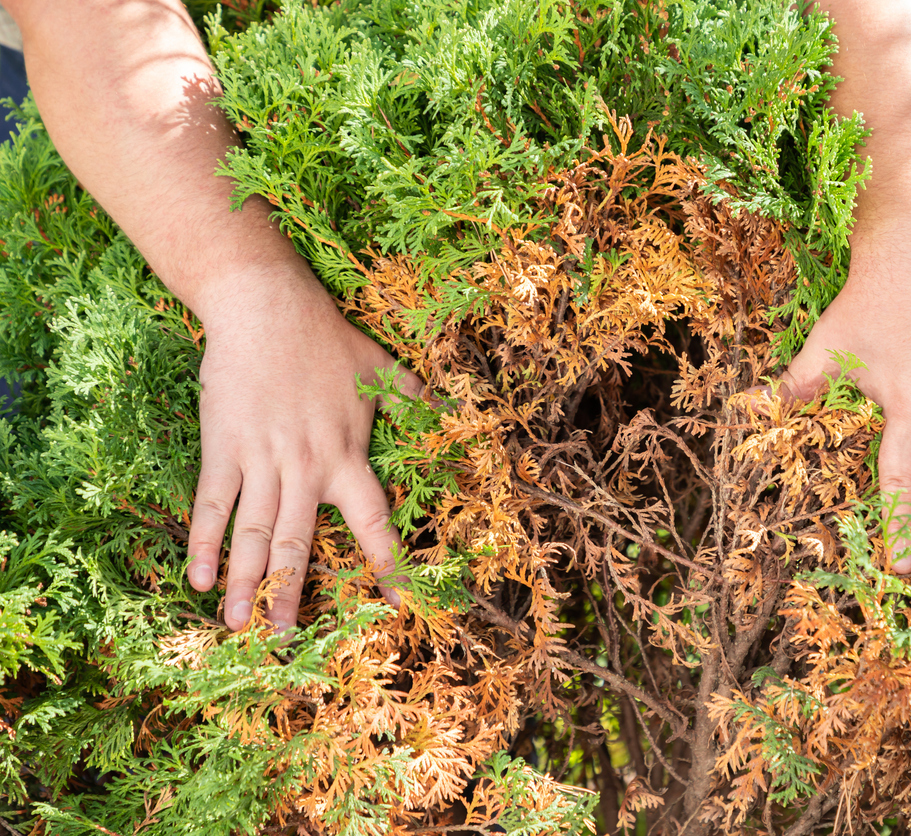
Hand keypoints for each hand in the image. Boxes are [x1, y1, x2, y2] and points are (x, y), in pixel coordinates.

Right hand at [184, 268, 418, 630]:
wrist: (266, 307)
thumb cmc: (326, 337)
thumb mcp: (383, 368)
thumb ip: (414, 399)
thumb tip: (450, 412)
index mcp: (349, 457)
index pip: (375, 522)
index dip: (389, 565)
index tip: (398, 606)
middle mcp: (307, 469)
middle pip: (298, 543)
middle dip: (291, 594)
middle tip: (286, 642)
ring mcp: (262, 461)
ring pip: (252, 534)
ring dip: (245, 583)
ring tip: (238, 626)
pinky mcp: (223, 448)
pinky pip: (213, 504)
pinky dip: (203, 542)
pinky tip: (197, 579)